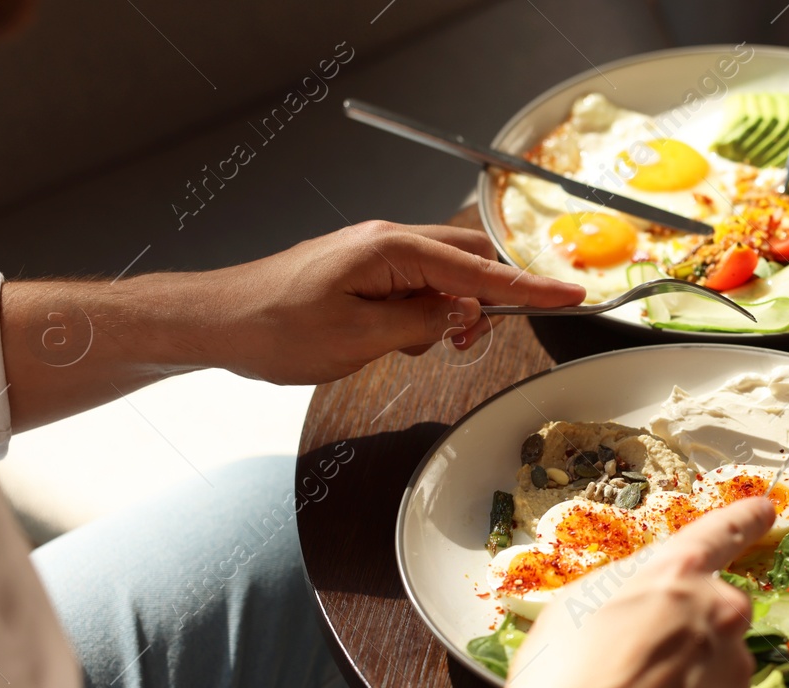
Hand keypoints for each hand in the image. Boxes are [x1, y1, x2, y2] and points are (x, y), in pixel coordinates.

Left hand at [191, 220, 583, 382]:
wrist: (218, 321)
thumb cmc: (273, 327)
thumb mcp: (359, 339)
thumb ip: (422, 324)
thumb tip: (463, 316)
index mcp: (390, 249)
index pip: (479, 270)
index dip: (529, 288)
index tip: (571, 294)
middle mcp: (387, 241)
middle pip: (468, 261)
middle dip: (484, 302)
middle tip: (466, 343)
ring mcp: (374, 253)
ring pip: (443, 276)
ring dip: (447, 314)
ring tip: (415, 345)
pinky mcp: (364, 270)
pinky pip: (415, 286)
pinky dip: (420, 314)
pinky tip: (393, 338)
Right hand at [482, 497, 775, 687]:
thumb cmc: (559, 675)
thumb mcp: (578, 605)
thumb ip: (628, 591)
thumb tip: (643, 600)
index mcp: (677, 573)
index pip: (722, 533)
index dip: (745, 519)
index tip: (766, 509)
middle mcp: (717, 610)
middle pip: (723, 607)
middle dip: (696, 627)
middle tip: (648, 659)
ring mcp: (733, 666)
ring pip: (723, 662)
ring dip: (694, 675)